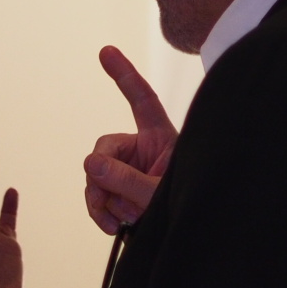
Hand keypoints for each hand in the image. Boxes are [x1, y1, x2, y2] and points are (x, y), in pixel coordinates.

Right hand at [83, 46, 176, 234]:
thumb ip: (126, 179)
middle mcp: (142, 150)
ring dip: (104, 201)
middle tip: (110, 204)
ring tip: (125, 221)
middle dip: (102, 177)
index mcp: (160, 138)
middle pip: (104, 149)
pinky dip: (100, 212)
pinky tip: (112, 227)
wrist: (196, 236)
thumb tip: (89, 163)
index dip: (124, 75)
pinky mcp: (121, 194)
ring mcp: (130, 172)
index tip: (106, 51)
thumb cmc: (192, 207)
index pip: (141, 100)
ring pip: (96, 176)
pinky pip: (98, 197)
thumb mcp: (159, 194)